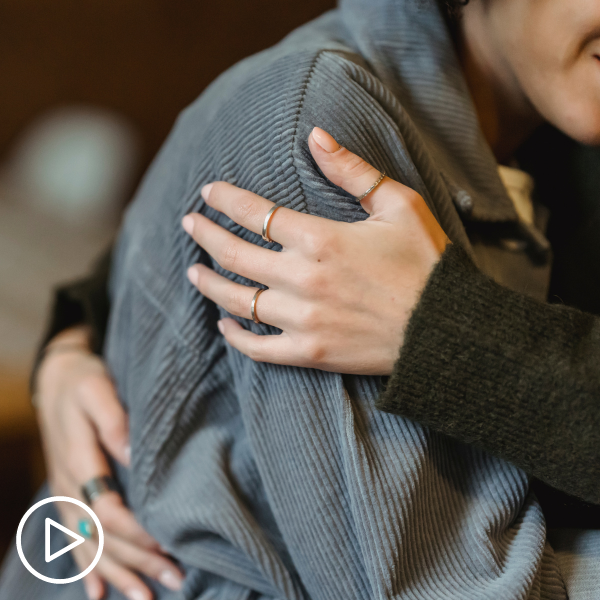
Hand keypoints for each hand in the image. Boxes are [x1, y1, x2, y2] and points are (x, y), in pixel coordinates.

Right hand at [35, 326, 183, 599]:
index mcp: (79, 460)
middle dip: (138, 561)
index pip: (108, 510)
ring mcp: (65, 493)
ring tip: (146, 596)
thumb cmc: (84, 380)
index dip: (137, 532)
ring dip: (118, 572)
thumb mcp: (98, 389)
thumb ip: (113, 421)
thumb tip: (133, 454)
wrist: (57, 376)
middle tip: (175, 579)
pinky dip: (87, 568)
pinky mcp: (67, 493)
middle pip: (102, 536)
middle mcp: (69, 485)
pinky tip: (99, 592)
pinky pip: (72, 539)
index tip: (170, 544)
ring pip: (88, 545)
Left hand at [182, 127, 448, 375]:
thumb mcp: (399, 205)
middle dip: (205, 235)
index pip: (256, 214)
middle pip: (235, 254)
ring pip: (238, 300)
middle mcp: (303, 279)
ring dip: (210, 283)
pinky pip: (258, 348)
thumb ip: (352, 171)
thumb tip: (315, 135)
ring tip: (194, 271)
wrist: (445, 330)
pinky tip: (224, 325)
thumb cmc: (426, 264)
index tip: (208, 192)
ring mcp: (303, 319)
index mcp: (321, 239)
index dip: (226, 200)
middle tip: (189, 224)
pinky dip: (236, 337)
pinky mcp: (310, 352)